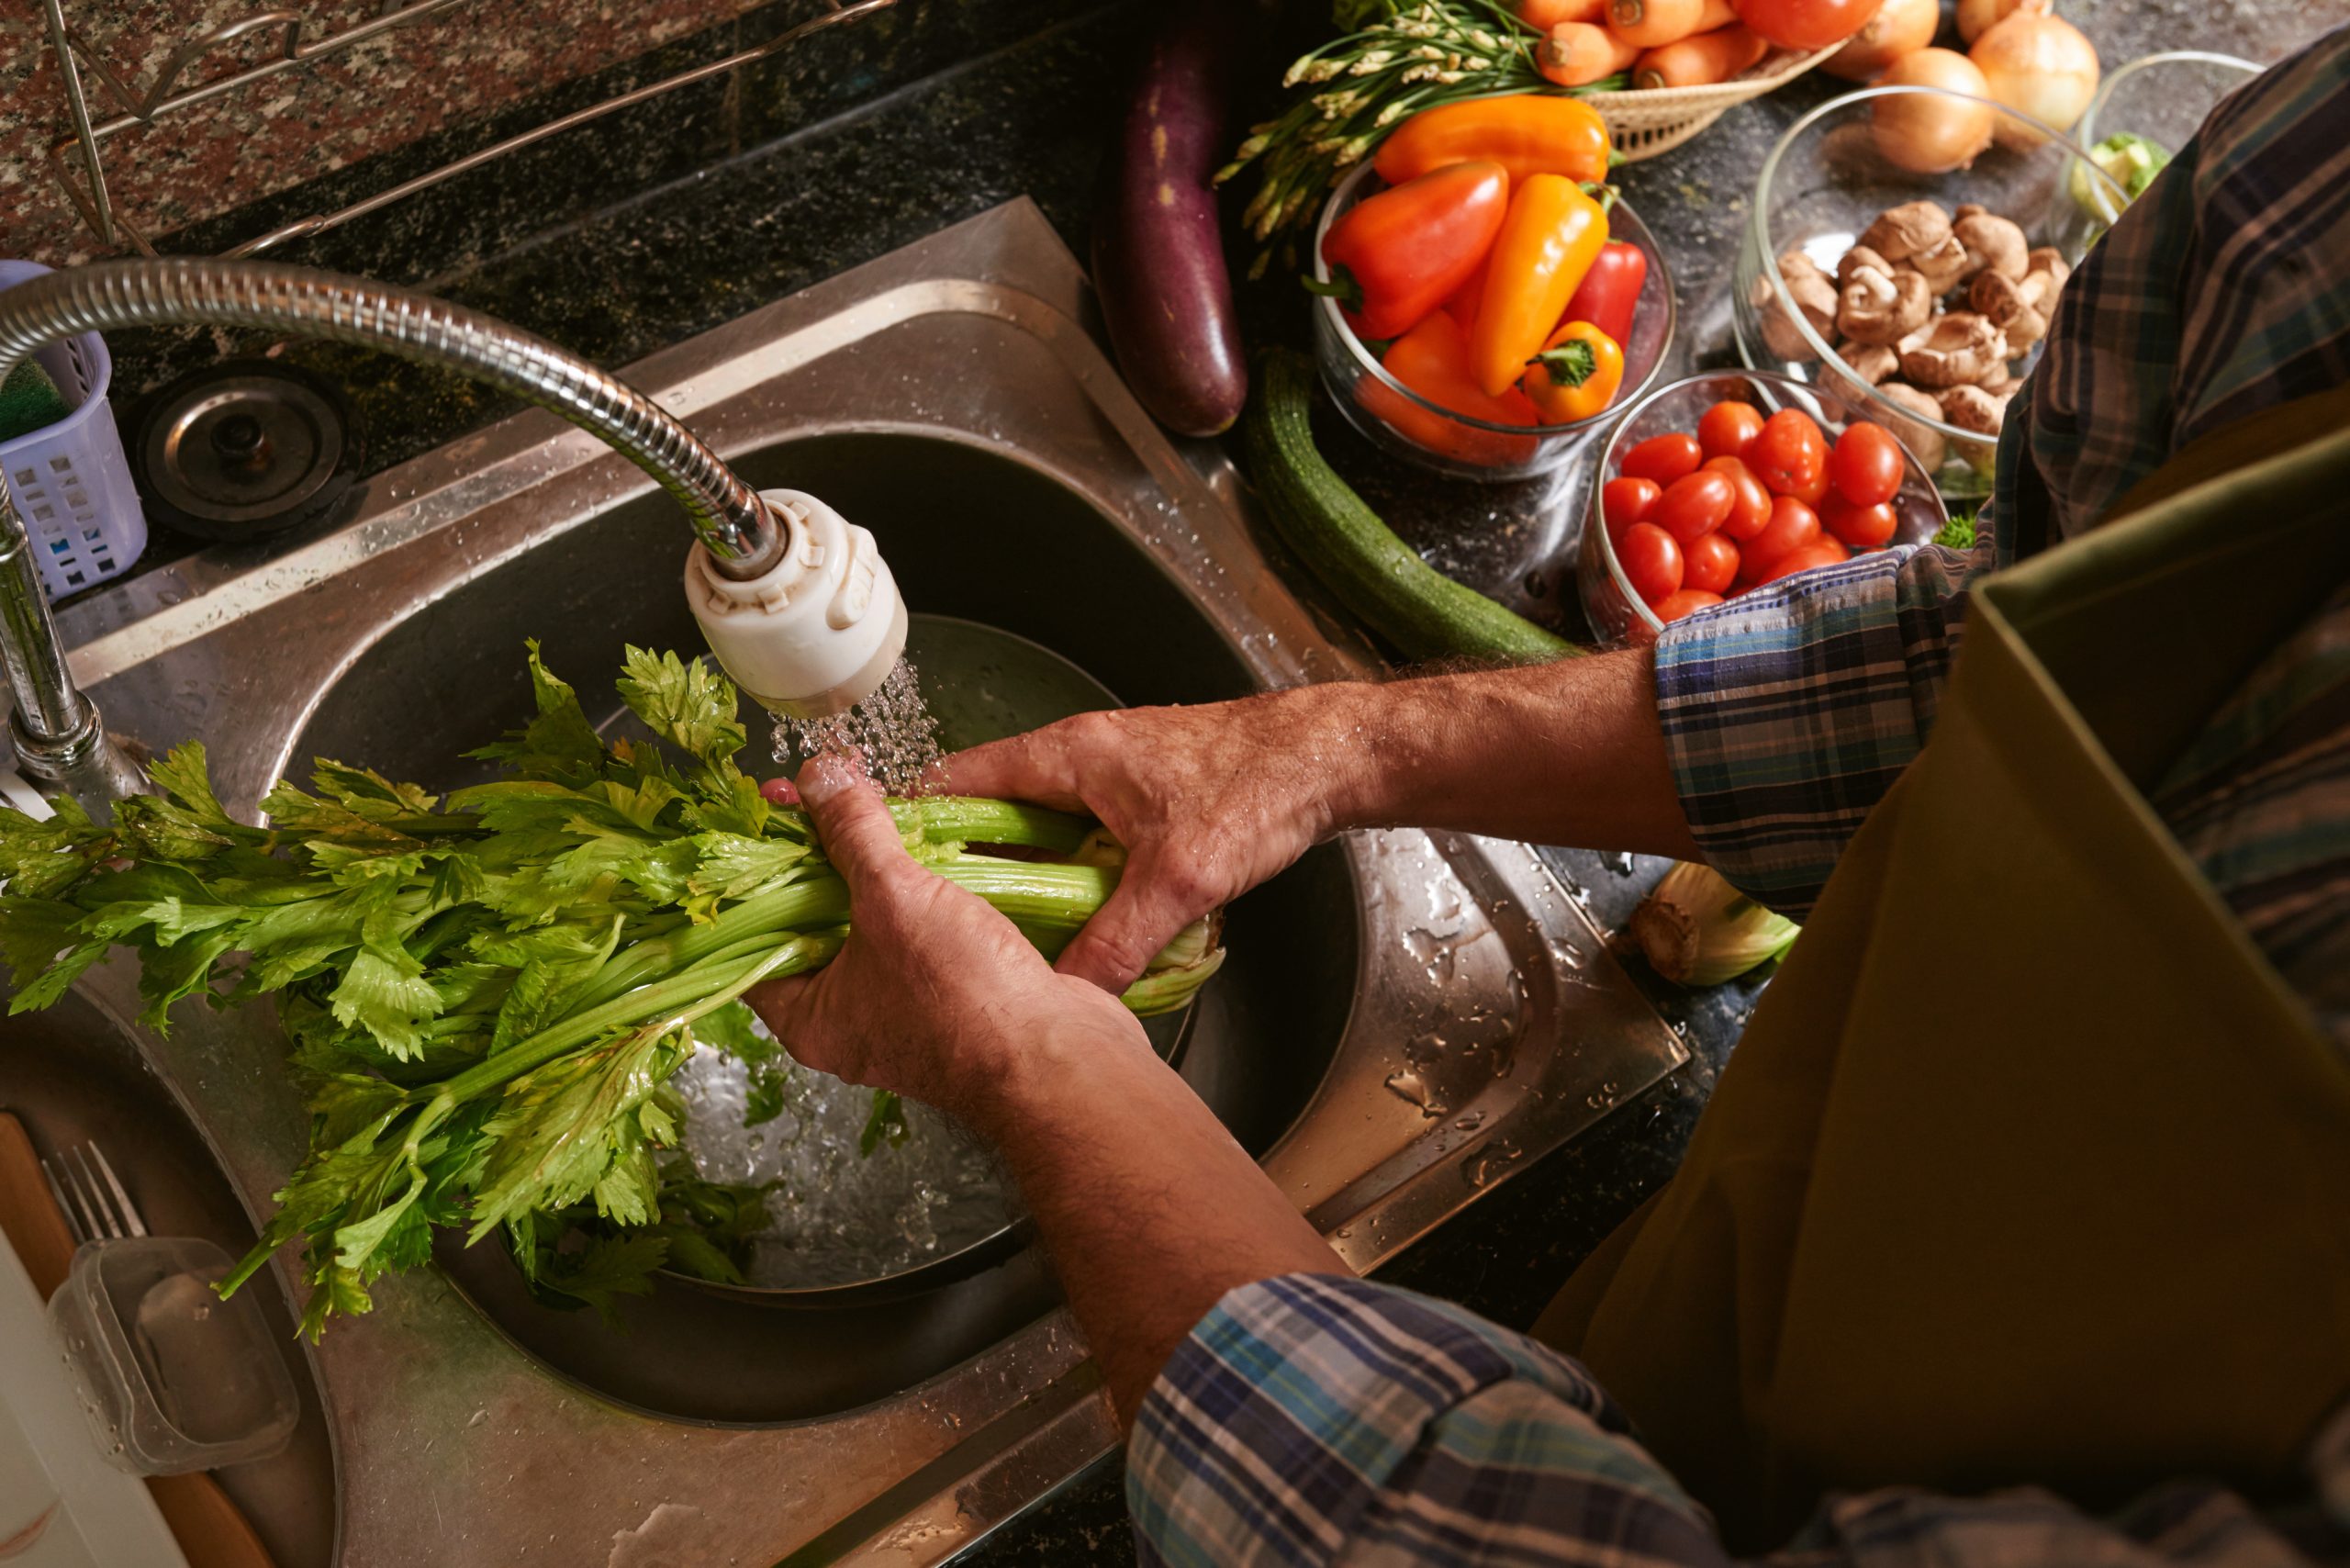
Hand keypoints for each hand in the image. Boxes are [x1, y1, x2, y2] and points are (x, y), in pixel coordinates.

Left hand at [745, 755, 1145, 1126]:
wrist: (1062, 1058)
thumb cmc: (963, 998)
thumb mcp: (894, 899)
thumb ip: (853, 833)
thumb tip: (819, 777)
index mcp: (809, 1016)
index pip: (756, 935)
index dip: (759, 870)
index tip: (775, 815)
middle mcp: (850, 1019)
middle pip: (819, 922)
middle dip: (828, 858)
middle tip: (830, 797)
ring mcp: (906, 1011)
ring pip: (879, 925)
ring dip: (884, 870)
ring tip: (883, 808)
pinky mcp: (958, 997)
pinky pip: (928, 934)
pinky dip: (930, 891)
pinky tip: (940, 846)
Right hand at [936, 687, 1368, 992]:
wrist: (1332, 758)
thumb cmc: (1258, 787)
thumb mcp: (1179, 879)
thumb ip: (1117, 942)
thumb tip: (1070, 994)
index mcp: (1066, 755)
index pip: (959, 782)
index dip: (916, 828)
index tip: (889, 877)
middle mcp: (1080, 757)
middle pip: (996, 813)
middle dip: (970, 868)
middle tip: (942, 928)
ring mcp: (1113, 775)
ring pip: (1043, 829)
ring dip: (1027, 876)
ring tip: (1001, 936)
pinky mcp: (1146, 796)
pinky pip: (1083, 837)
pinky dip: (1071, 874)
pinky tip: (1077, 920)